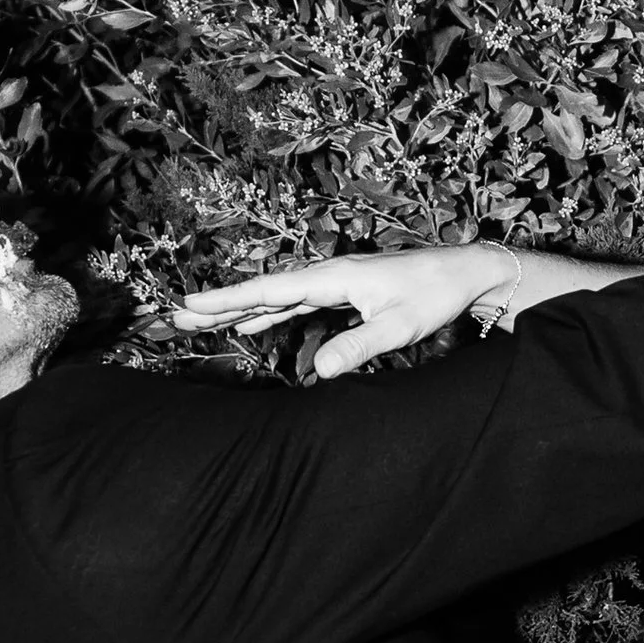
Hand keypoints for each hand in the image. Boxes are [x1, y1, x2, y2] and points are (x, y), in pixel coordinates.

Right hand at [167, 247, 501, 377]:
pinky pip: (297, 304)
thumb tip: (319, 371)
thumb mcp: (398, 328)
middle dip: (221, 305)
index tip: (190, 304)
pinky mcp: (344, 293)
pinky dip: (271, 314)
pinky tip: (253, 326)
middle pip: (264, 292)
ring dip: (241, 310)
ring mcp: (335, 283)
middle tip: (178, 316)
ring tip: (202, 321)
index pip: (270, 290)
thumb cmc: (434, 294)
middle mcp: (327, 275)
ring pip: (277, 298)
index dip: (228, 300)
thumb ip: (358, 347)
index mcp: (333, 277)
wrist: (465, 271)